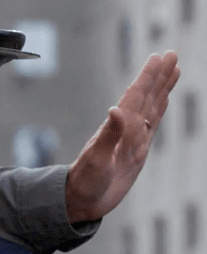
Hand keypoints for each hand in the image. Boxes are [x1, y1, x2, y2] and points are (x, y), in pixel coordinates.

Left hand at [65, 51, 179, 221]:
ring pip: (151, 107)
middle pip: (146, 96)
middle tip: (171, 53)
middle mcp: (126, 129)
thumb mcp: (96, 159)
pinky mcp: (137, 150)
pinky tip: (163, 100)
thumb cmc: (85, 181)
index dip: (148, 77)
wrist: (81, 200)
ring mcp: (133, 138)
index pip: (136, 96)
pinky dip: (159, 110)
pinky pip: (152, 125)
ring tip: (173, 69)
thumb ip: (108, 136)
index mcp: (117, 128)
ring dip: (162, 88)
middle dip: (159, 76)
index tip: (160, 57)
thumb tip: (115, 109)